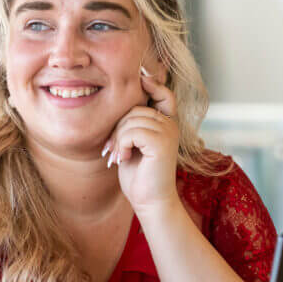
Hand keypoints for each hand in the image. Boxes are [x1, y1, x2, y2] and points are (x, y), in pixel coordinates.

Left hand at [103, 69, 179, 215]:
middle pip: (135, 108)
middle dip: (118, 128)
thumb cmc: (138, 174)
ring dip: (117, 139)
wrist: (150, 201)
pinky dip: (121, 145)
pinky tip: (123, 159)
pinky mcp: (162, 142)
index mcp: (167, 123)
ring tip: (118, 156)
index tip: (142, 80)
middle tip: (112, 150)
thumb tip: (119, 99)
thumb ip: (132, 123)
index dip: (152, 84)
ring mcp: (169, 131)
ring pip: (131, 120)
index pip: (162, 93)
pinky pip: (131, 132)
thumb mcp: (133, 143)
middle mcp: (171, 124)